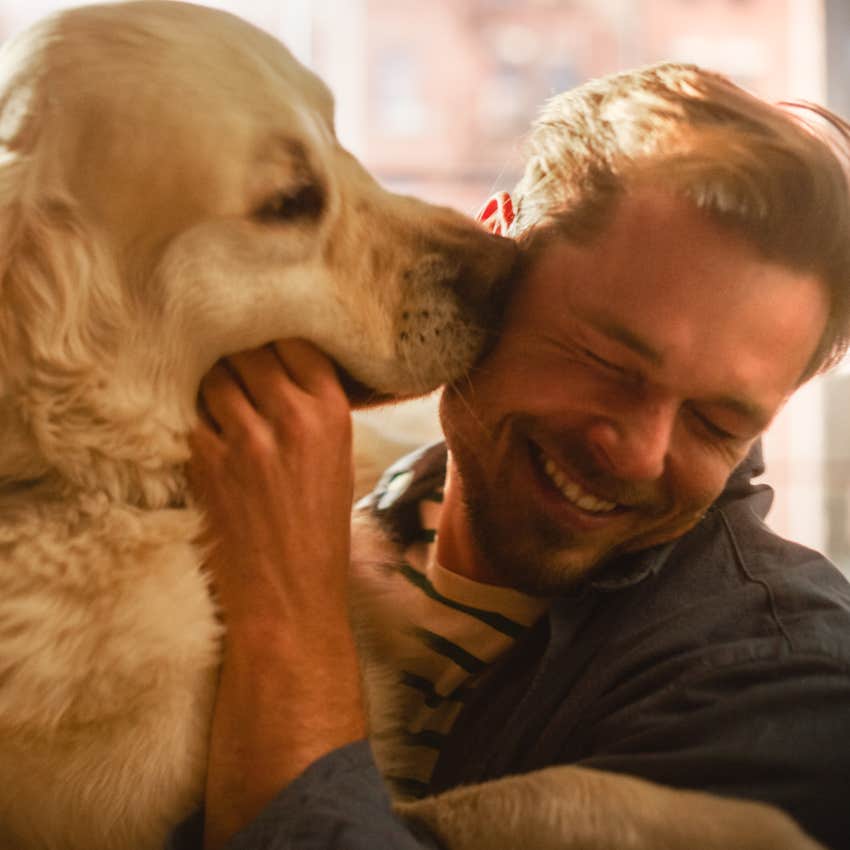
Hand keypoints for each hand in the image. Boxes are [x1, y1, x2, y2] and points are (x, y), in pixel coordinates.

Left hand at [188, 339, 365, 848]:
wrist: (288, 597)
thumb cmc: (318, 531)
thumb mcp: (336, 460)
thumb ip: (312, 410)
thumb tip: (278, 369)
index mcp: (329, 414)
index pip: (294, 342)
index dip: (275, 338)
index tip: (266, 340)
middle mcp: (287, 418)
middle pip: (247, 350)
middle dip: (239, 354)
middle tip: (236, 364)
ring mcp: (241, 440)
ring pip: (212, 377)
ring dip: (212, 382)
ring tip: (218, 398)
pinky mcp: (203, 463)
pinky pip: (189, 415)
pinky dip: (193, 416)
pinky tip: (203, 430)